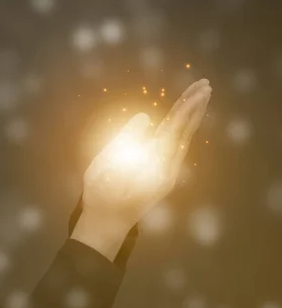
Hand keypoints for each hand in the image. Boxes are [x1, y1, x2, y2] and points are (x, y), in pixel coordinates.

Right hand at [76, 79, 211, 238]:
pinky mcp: (163, 176)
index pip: (175, 128)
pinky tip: (184, 124)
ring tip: (199, 99)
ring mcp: (167, 172)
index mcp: (153, 162)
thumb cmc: (102, 193)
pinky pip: (177, 148)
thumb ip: (126, 139)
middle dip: (194, 107)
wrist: (107, 223)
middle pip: (184, 131)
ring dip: (191, 118)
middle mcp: (167, 166)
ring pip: (183, 139)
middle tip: (206, 85)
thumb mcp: (106, 164)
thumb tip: (145, 118)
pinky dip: (183, 131)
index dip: (187, 108)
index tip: (198, 90)